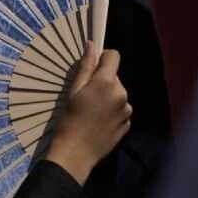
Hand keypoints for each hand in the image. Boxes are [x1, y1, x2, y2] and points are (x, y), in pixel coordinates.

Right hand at [44, 41, 131, 184]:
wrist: (77, 151)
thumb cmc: (70, 118)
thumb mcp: (73, 90)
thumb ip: (85, 67)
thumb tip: (92, 45)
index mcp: (107, 82)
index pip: (114, 56)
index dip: (103, 57)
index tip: (91, 66)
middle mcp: (122, 94)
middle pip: (114, 76)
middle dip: (102, 80)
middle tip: (85, 95)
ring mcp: (127, 110)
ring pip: (117, 93)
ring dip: (107, 96)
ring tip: (91, 111)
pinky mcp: (128, 124)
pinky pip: (120, 109)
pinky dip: (111, 111)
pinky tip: (98, 121)